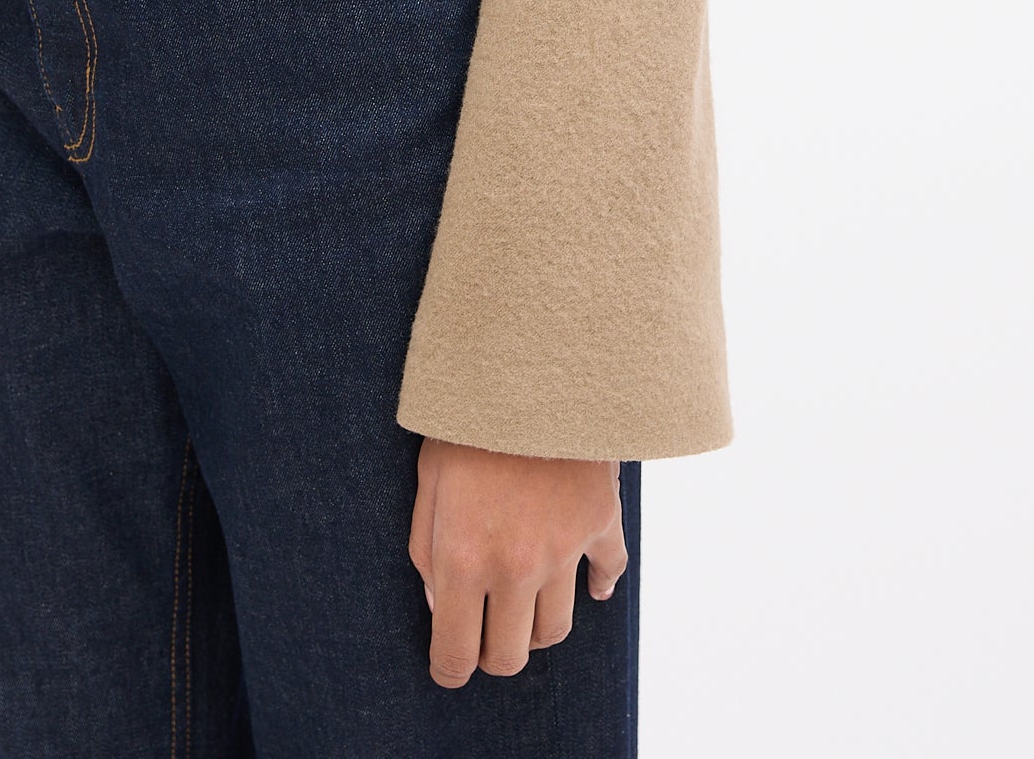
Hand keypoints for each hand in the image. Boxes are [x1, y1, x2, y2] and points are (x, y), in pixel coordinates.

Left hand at [408, 438, 625, 685]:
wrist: (527, 363)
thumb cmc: (463, 417)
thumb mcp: (426, 478)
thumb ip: (425, 547)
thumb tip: (440, 601)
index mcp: (463, 557)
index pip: (457, 652)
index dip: (449, 670)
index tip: (448, 666)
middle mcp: (515, 566)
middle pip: (510, 655)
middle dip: (491, 655)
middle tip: (483, 635)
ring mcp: (563, 548)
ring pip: (554, 628)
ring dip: (534, 626)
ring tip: (521, 603)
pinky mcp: (599, 520)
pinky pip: (608, 572)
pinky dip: (599, 585)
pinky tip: (589, 585)